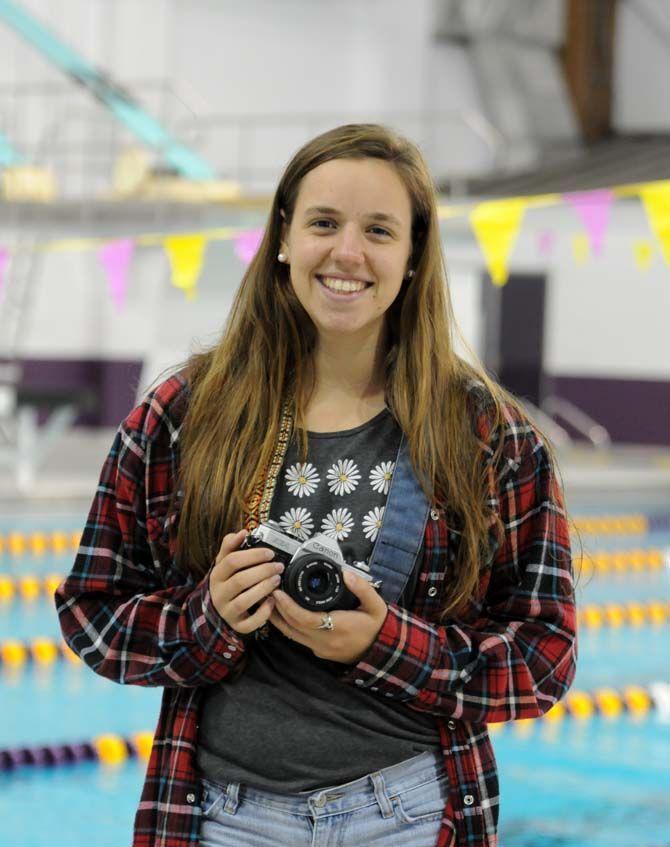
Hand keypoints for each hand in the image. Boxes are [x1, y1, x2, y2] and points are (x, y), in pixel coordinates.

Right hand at [209, 529, 284, 635]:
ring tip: (277, 580)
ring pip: (243, 601)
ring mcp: (227, 611)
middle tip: (278, 566)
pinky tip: (272, 602)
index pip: (232, 561)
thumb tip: (242, 531)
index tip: (270, 552)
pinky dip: (262, 614)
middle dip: (262, 571)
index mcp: (217, 575)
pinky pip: (249, 623)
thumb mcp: (225, 562)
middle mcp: (219, 593)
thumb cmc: (228, 581)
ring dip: (263, 589)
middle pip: (240, 581)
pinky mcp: (237, 625)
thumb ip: (231, 545)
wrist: (219, 609)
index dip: (253, 555)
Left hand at [269, 569, 388, 663]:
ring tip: (269, 601)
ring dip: (278, 619)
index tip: (278, 592)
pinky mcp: (319, 652)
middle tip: (268, 590)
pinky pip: (298, 639)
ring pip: (291, 635)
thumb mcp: (376, 605)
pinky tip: (281, 614)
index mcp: (338, 628)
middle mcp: (325, 641)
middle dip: (277, 609)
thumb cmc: (377, 627)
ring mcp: (320, 649)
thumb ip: (362, 588)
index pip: (305, 619)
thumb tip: (346, 573)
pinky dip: (287, 626)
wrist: (381, 651)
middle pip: (292, 627)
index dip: (288, 606)